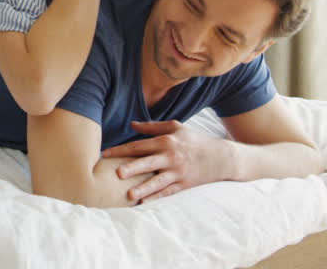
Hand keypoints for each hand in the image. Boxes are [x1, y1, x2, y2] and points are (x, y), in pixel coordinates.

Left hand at [100, 120, 233, 202]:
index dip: (121, 150)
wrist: (220, 157)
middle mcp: (171, 157)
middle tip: (117, 174)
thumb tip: (131, 124)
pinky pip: (168, 192)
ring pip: (157, 181)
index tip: (105, 154)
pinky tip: (144, 202)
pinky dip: (157, 197)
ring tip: (130, 194)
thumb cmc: (194, 140)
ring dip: (143, 188)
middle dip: (132, 168)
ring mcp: (178, 172)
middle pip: (147, 162)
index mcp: (166, 141)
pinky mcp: (185, 184)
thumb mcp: (176, 127)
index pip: (139, 146)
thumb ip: (152, 126)